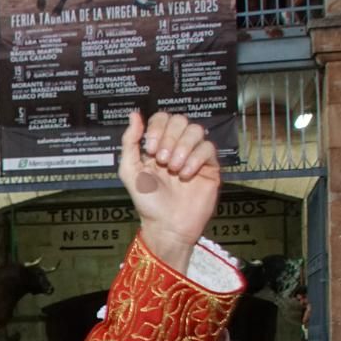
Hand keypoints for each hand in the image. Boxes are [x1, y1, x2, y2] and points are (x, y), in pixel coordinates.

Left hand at [119, 110, 221, 273]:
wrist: (166, 225)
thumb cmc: (147, 201)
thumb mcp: (130, 170)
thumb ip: (129, 142)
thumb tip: (134, 115)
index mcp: (158, 145)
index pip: (163, 118)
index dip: (157, 128)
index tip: (150, 149)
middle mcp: (177, 147)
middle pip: (180, 120)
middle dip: (169, 138)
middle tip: (162, 161)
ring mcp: (194, 155)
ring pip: (196, 130)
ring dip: (182, 148)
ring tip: (173, 169)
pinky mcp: (210, 166)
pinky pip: (208, 148)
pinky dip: (195, 159)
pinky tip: (185, 175)